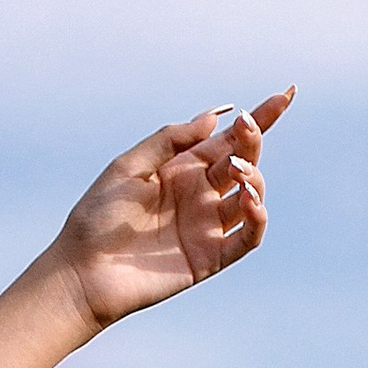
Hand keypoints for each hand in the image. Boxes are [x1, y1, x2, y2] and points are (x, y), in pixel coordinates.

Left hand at [58, 87, 292, 333]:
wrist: (81, 271)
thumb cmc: (97, 218)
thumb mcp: (128, 167)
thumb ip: (169, 140)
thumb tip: (215, 117)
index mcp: (181, 169)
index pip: (228, 139)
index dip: (259, 119)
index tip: (285, 95)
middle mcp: (199, 195)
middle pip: (243, 162)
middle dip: (252, 142)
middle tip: (246, 130)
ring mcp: (207, 227)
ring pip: (250, 196)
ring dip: (253, 178)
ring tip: (236, 171)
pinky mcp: (210, 258)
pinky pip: (248, 238)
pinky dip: (257, 218)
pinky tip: (249, 200)